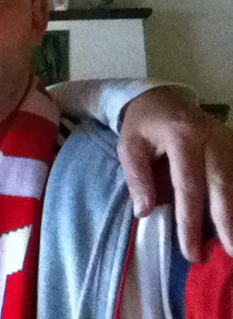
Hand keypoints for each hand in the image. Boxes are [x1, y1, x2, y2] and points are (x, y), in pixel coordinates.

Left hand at [118, 86, 232, 262]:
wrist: (161, 98)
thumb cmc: (143, 125)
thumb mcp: (129, 146)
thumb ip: (137, 178)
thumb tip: (144, 212)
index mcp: (182, 137)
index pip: (188, 186)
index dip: (190, 221)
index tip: (190, 251)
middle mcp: (212, 138)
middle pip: (223, 186)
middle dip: (227, 223)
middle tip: (229, 253)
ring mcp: (229, 140)